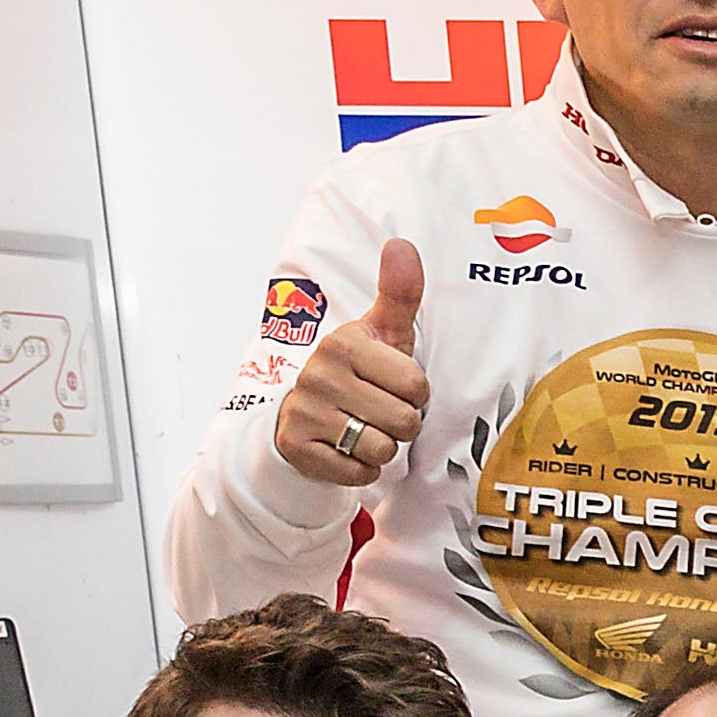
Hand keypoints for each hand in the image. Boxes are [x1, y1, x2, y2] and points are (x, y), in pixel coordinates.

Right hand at [269, 236, 428, 494]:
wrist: (304, 416)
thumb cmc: (359, 372)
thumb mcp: (381, 333)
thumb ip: (398, 294)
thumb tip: (402, 243)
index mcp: (344, 343)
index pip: (417, 386)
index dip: (415, 393)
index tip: (391, 385)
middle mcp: (319, 375)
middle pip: (404, 421)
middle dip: (401, 424)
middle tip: (378, 411)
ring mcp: (305, 412)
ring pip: (383, 449)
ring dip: (382, 448)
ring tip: (361, 428)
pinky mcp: (298, 449)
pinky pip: (359, 473)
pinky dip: (361, 470)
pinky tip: (345, 450)